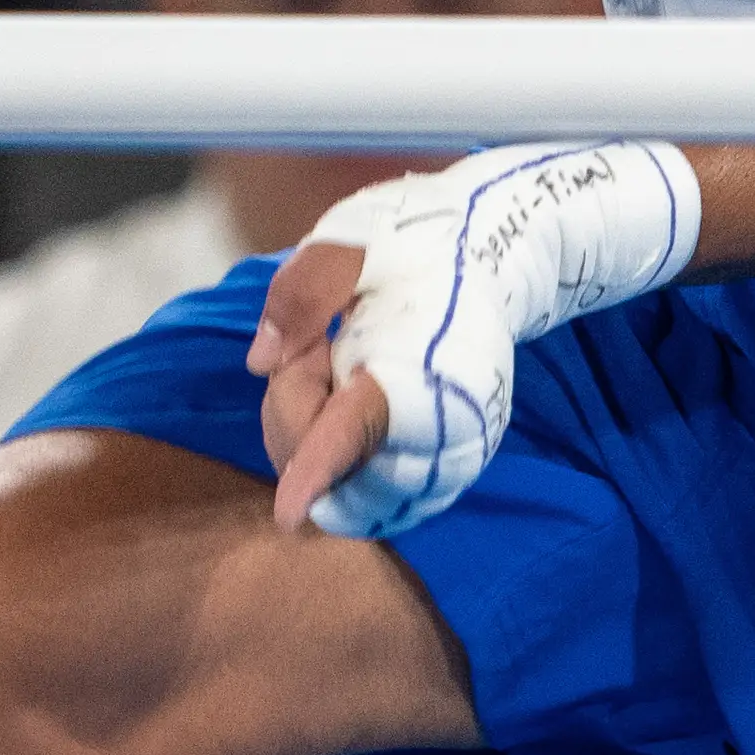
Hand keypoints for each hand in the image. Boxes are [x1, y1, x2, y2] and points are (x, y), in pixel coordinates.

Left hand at [242, 142, 699, 538]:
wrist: (494, 258)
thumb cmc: (421, 242)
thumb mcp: (354, 237)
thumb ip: (303, 291)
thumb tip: (259, 363)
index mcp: (414, 370)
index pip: (354, 430)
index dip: (315, 471)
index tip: (286, 517)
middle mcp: (441, 432)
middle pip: (324, 460)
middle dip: (301, 404)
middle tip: (327, 343)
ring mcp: (446, 465)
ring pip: (339, 487)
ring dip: (317, 429)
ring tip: (348, 363)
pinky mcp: (442, 482)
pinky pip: (362, 495)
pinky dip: (338, 453)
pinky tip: (358, 394)